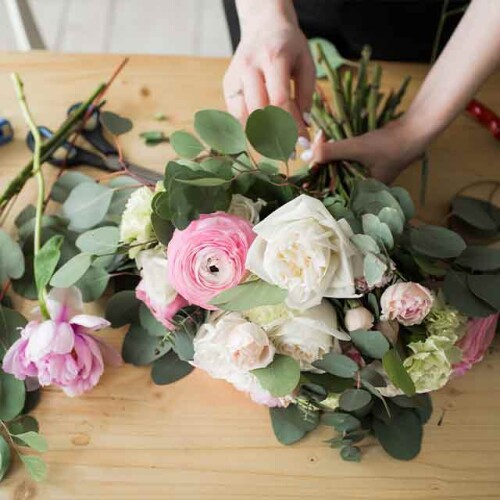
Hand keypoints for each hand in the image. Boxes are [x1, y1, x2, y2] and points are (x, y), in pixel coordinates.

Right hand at [223, 8, 314, 136]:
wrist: (263, 25)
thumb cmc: (289, 47)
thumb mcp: (306, 63)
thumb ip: (306, 94)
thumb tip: (303, 126)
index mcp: (273, 57)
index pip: (279, 100)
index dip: (290, 125)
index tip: (302, 142)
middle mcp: (249, 67)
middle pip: (259, 111)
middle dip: (275, 136)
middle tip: (289, 152)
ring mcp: (235, 76)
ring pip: (244, 116)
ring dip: (261, 137)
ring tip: (276, 148)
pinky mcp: (227, 85)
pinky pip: (236, 115)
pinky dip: (249, 129)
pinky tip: (262, 137)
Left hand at [313, 119, 428, 183]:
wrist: (414, 130)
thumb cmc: (389, 145)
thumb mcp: (358, 148)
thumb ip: (333, 151)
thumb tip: (309, 156)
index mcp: (362, 192)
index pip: (335, 194)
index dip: (318, 187)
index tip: (304, 182)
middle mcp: (362, 186)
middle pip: (335, 181)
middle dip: (321, 169)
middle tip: (307, 159)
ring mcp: (364, 174)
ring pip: (339, 169)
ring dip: (328, 159)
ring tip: (315, 150)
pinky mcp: (365, 162)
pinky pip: (346, 160)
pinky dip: (337, 153)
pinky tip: (326, 143)